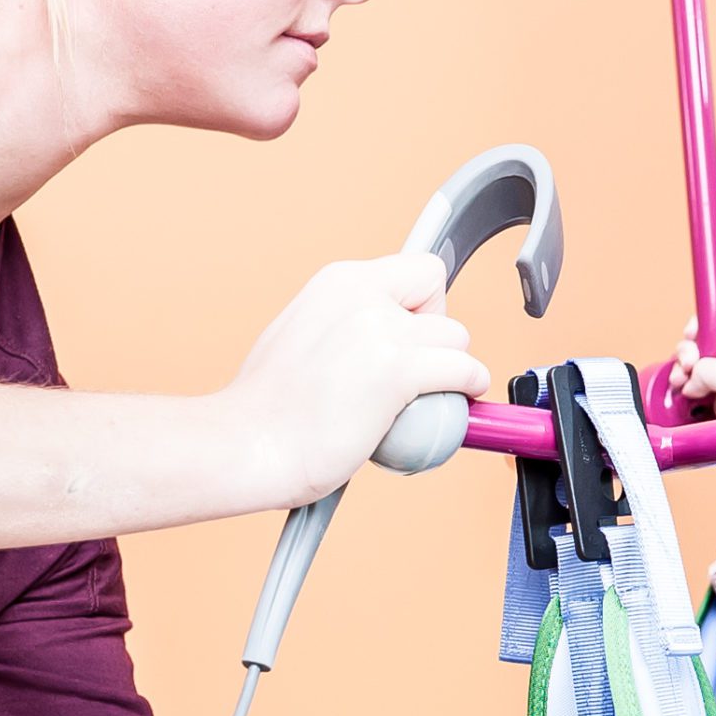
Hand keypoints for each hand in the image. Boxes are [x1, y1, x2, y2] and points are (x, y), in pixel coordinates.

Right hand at [221, 254, 490, 506]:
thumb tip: (382, 333)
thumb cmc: (267, 409)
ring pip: (456, 336)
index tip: (414, 335)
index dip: (423, 304)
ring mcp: (379, 330)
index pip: (416, 270)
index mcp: (338, 282)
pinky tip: (462, 399)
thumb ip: (344, 323)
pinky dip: (470, 386)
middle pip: (440, 297)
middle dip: (438, 334)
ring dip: (452, 366)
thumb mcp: (302, 333)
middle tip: (415, 372)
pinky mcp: (396, 371)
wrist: (245, 445)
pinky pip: (463, 370)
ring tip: (430, 395)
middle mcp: (360, 294)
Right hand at [669, 321, 715, 506]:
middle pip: (703, 350)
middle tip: (685, 370)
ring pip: (694, 375)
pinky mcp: (714, 416)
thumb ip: (709, 365)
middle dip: (687, 356)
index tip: (690, 337)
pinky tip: (681, 403)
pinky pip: (690, 399)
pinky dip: (681, 399)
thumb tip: (692, 377)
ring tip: (681, 388)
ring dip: (681, 378)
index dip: (704, 328)